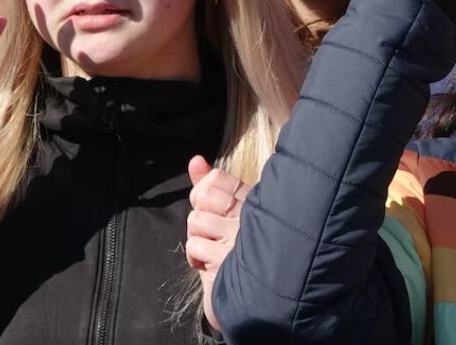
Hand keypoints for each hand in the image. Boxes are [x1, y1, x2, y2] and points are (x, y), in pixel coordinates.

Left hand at [186, 156, 249, 333]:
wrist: (260, 296)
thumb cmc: (242, 251)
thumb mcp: (229, 214)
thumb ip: (211, 185)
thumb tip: (195, 160)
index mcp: (252, 202)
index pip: (217, 179)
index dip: (204, 192)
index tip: (211, 209)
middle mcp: (248, 217)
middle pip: (204, 198)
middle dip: (199, 216)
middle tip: (211, 233)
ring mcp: (238, 240)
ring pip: (196, 221)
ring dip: (197, 239)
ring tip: (213, 249)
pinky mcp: (227, 263)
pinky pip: (195, 246)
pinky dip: (195, 257)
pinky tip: (210, 264)